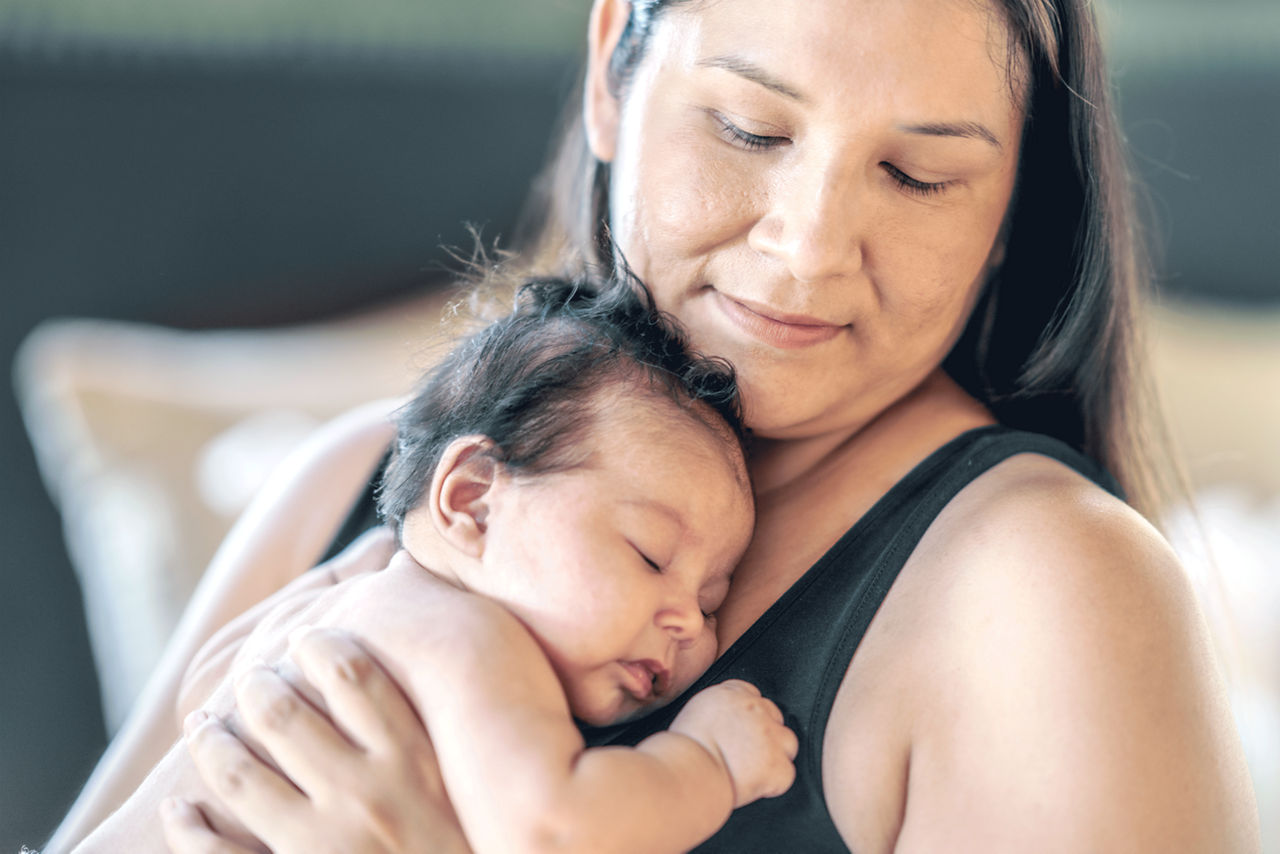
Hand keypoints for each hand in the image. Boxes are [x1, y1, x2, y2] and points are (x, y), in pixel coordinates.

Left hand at [168, 627, 471, 853]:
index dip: (320, 646)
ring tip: (204, 725)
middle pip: (285, 714)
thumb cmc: (482, 846)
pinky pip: (218, 853)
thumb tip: (451, 604)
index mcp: (417, 763)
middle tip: (248, 678)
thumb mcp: (484, 782)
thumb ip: (463, 715)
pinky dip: (189, 827)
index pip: (354, 676)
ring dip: (212, 742)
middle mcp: (369, 799)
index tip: (305, 638)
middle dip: (255, 686)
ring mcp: (326, 845)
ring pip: (242, 774)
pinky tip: (181, 809)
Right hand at [670, 679, 797, 806]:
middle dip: (764, 733)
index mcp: (731, 694)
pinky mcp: (778, 764)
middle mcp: (755, 709)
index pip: (751, 694)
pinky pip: (787, 774)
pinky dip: (774, 783)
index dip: (748, 715)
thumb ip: (716, 711)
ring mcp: (770, 736)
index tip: (742, 729)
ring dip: (776, 755)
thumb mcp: (693, 713)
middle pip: (774, 715)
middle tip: (746, 753)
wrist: (690, 771)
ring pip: (787, 742)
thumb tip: (723, 723)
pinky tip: (755, 786)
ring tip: (753, 770)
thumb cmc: (682, 749)